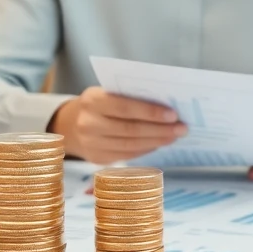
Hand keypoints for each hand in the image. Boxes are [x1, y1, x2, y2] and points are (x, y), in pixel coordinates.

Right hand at [49, 87, 185, 163]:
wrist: (70, 124)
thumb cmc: (99, 104)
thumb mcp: (107, 92)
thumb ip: (130, 97)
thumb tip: (166, 106)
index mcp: (92, 101)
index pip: (126, 108)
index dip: (151, 112)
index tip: (173, 115)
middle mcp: (89, 124)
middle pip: (131, 130)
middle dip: (160, 130)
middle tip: (182, 128)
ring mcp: (91, 144)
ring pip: (131, 145)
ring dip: (157, 141)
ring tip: (174, 136)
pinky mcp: (97, 159)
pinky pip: (127, 155)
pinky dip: (146, 149)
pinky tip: (159, 143)